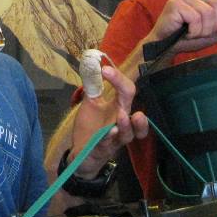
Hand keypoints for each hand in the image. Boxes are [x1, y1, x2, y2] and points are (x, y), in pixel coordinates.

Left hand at [68, 62, 148, 177]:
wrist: (82, 153)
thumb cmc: (91, 127)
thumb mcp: (90, 103)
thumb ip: (93, 86)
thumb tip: (92, 63)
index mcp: (120, 108)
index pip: (127, 91)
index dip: (119, 79)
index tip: (105, 69)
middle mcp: (122, 124)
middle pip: (134, 113)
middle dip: (131, 103)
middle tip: (126, 90)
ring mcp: (115, 139)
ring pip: (128, 135)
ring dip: (126, 126)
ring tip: (122, 116)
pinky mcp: (104, 151)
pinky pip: (108, 147)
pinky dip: (108, 141)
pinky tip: (106, 135)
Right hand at [145, 0, 216, 57]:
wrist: (166, 46)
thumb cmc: (187, 37)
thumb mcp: (214, 33)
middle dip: (215, 24)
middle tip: (203, 31)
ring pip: (207, 12)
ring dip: (203, 30)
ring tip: (193, 33)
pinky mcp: (175, 4)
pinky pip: (196, 17)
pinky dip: (194, 31)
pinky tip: (186, 32)